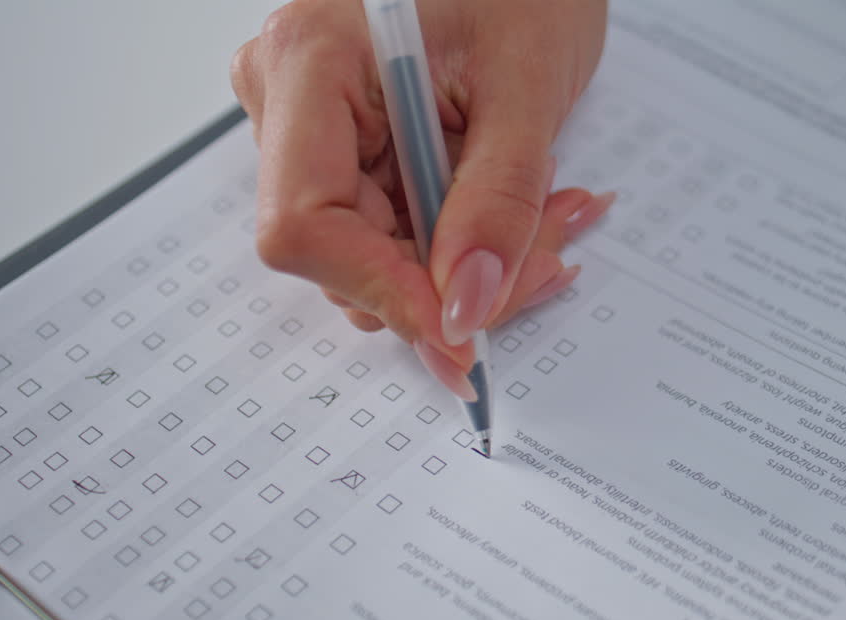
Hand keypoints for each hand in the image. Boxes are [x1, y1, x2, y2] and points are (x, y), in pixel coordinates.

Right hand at [231, 0, 612, 397]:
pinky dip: (471, 240)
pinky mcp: (355, 151)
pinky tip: (529, 207)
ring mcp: (320, 129)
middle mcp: (292, 99)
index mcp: (309, 61)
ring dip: (474, 264)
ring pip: (380, 256)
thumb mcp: (528, 85)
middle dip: (452, 280)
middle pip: (345, 254)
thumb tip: (464, 307)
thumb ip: (498, 202)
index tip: (461, 332)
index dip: (384, 292)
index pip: (305, 227)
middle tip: (547, 259)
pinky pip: (401, 233)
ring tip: (553, 212)